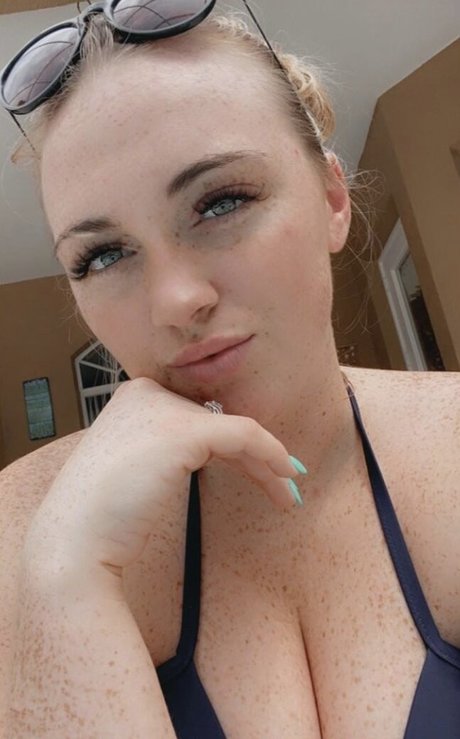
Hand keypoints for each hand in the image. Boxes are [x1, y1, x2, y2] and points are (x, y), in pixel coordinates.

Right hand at [23, 378, 300, 582]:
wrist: (75, 541)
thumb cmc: (101, 519)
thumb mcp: (134, 470)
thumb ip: (163, 453)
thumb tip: (207, 456)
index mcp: (133, 400)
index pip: (196, 417)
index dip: (231, 445)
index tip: (257, 472)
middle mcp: (148, 394)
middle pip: (217, 422)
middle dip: (254, 456)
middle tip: (283, 485)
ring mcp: (165, 409)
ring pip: (236, 430)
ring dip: (268, 463)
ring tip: (288, 493)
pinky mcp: (184, 430)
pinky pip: (245, 435)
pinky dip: (271, 455)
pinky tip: (285, 480)